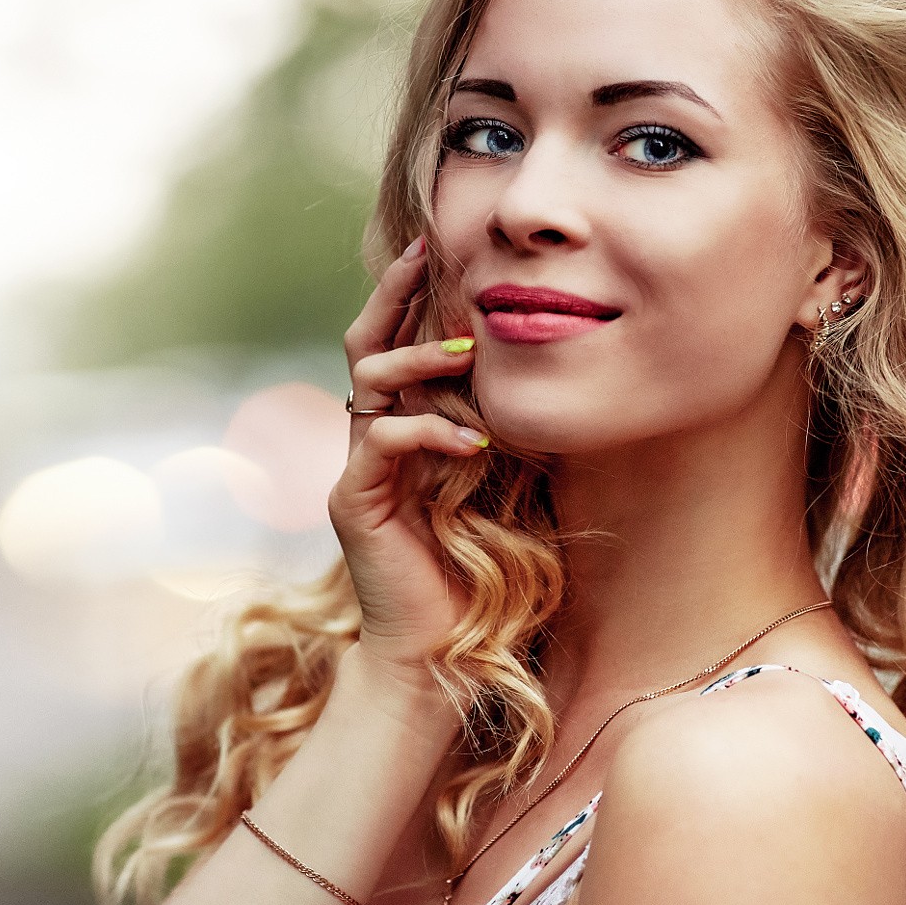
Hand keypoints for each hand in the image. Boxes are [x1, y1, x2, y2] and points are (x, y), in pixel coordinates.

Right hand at [329, 236, 485, 680]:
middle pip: (365, 344)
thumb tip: (550, 382)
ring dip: (420, 358)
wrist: (432, 656)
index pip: (394, 345)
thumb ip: (503, 433)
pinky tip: (476, 443)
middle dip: (394, 293)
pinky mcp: (355, 503)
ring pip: (368, 381)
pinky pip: (381, 442)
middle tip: (425, 250)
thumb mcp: (500, 488)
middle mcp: (368, 442)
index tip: (438, 248)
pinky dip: (429, 432)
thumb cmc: (473, 578)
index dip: (411, 296)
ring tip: (468, 353)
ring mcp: (356, 471)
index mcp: (398, 432)